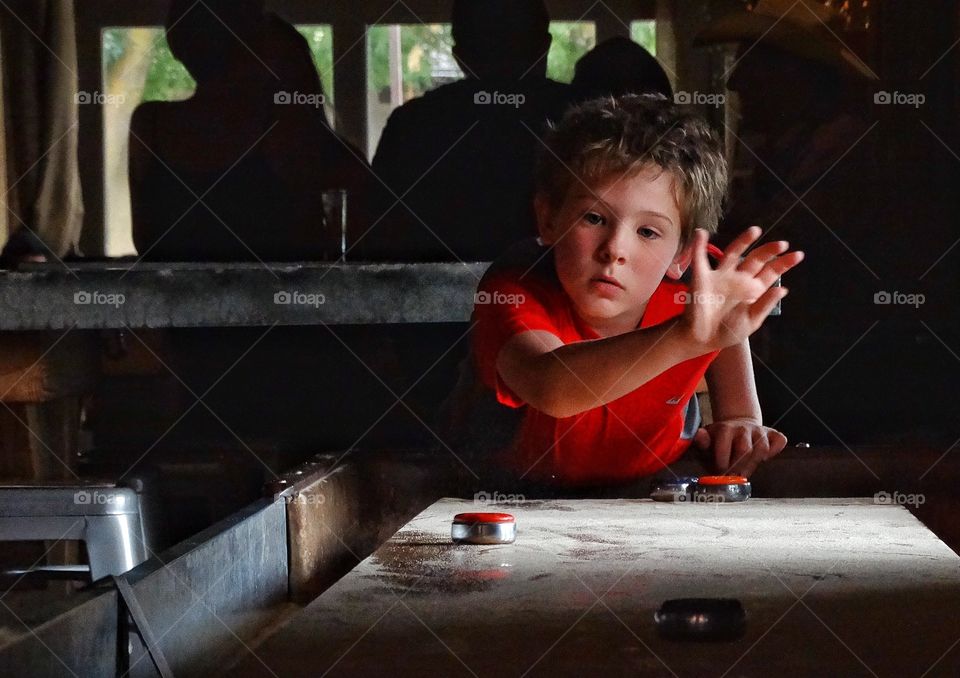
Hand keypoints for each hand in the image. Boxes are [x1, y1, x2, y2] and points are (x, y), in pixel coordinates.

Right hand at [680, 227, 803, 353]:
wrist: (702, 340)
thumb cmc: (727, 332)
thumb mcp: (751, 322)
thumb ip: (764, 305)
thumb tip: (783, 289)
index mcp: (752, 290)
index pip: (770, 272)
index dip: (783, 263)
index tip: (798, 255)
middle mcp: (739, 279)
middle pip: (756, 260)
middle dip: (770, 251)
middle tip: (783, 244)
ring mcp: (721, 276)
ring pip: (733, 254)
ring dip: (743, 241)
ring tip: (756, 231)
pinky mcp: (702, 278)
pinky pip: (700, 259)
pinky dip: (699, 246)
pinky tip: (702, 233)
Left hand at [693, 417, 787, 476]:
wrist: (738, 425)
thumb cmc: (721, 438)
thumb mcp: (708, 438)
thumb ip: (702, 440)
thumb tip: (700, 436)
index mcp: (726, 429)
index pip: (725, 445)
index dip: (722, 462)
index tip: (720, 472)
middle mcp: (744, 428)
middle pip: (745, 450)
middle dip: (738, 467)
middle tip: (734, 476)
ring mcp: (760, 431)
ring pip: (763, 448)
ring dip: (754, 463)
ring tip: (745, 470)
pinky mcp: (773, 434)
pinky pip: (780, 441)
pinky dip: (775, 451)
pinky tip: (765, 459)